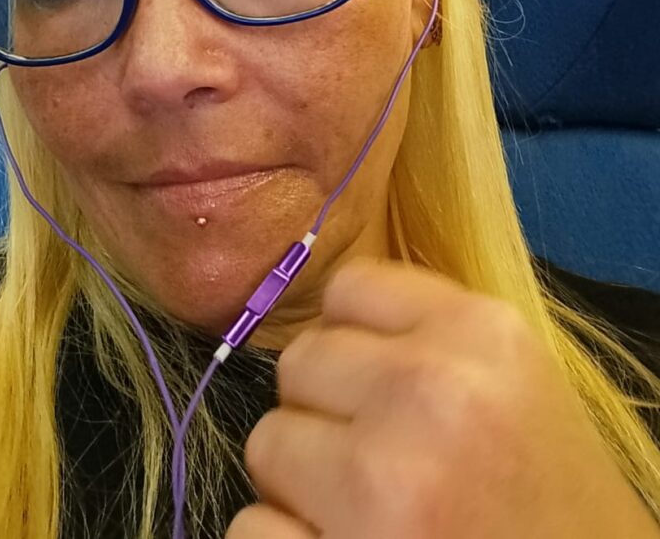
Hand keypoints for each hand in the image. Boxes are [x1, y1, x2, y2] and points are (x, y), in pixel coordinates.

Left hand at [227, 258, 657, 538]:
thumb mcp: (517, 390)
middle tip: (378, 465)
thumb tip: (331, 322)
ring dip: (300, 485)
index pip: (348, 290)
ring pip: (267, 443)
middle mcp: (429, 392)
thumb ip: (432, 340)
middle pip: (299, 363)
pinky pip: (251, 529)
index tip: (377, 389)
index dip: (354, 343)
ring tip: (369, 514)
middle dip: (324, 414)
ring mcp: (381, 481)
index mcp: (481, 335)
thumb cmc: (554, 508)